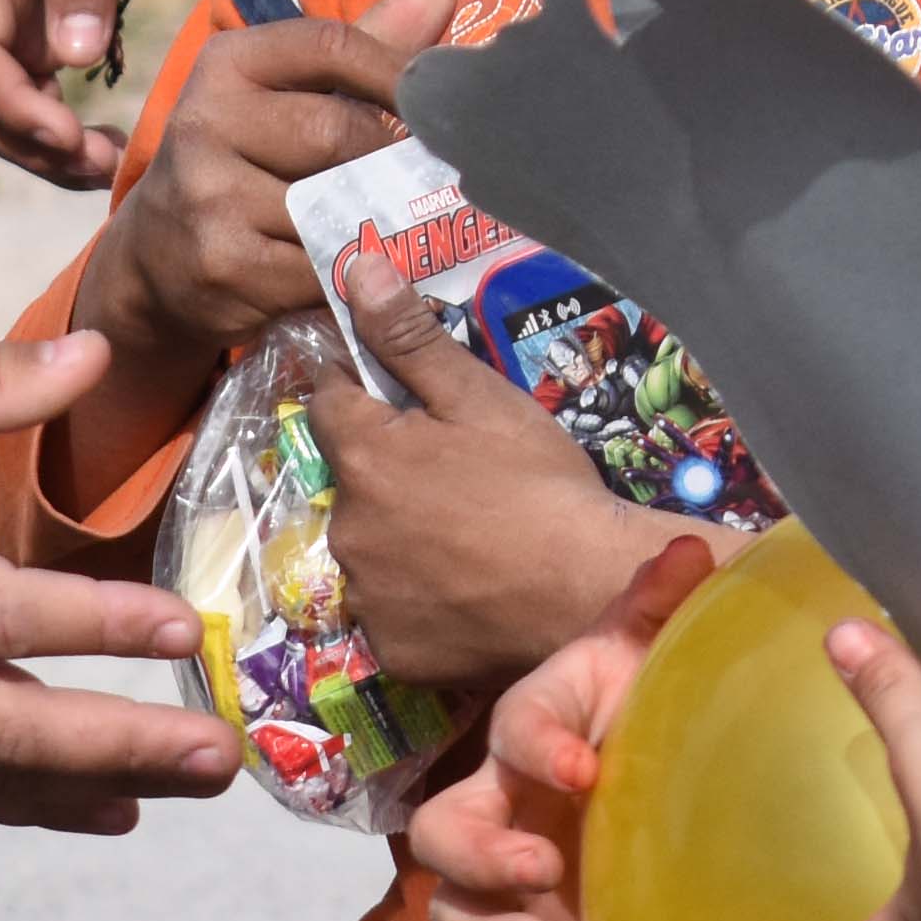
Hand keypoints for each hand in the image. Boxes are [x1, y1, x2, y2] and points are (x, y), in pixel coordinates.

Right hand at [0, 0, 198, 186]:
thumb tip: (73, 61)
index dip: (16, 110)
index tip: (71, 139)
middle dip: (27, 143)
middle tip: (100, 167)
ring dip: (38, 146)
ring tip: (105, 163)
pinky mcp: (16, 28)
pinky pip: (17, 92)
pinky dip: (50, 127)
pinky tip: (97, 139)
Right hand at [81, 0, 454, 379]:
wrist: (157, 258)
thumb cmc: (246, 161)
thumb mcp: (287, 94)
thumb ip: (363, 48)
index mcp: (227, 64)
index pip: (332, 45)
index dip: (398, 73)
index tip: (438, 107)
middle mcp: (205, 121)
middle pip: (338, 132)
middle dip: (388, 163)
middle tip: (416, 185)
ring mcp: (208, 196)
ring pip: (334, 205)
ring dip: (374, 224)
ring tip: (392, 228)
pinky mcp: (222, 264)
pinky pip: (322, 267)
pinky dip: (353, 273)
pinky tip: (357, 271)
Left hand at [309, 252, 658, 691]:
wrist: (591, 590)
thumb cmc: (540, 484)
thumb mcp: (479, 397)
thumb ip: (408, 337)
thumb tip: (355, 268)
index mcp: (362, 455)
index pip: (328, 399)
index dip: (359, 387)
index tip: (399, 394)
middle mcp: (345, 526)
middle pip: (351, 479)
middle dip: (387, 469)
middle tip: (456, 475)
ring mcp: (367, 596)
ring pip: (369, 547)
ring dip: (399, 536)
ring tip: (468, 536)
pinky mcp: (394, 651)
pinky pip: (392, 612)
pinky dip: (418, 599)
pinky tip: (466, 588)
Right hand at [408, 533, 727, 920]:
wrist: (649, 766)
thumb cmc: (643, 703)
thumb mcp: (652, 655)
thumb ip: (661, 605)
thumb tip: (691, 552)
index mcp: (537, 730)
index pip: (517, 729)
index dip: (539, 745)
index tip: (587, 769)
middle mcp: (507, 804)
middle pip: (445, 830)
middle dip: (479, 857)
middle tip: (537, 869)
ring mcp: (515, 879)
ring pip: (459, 911)